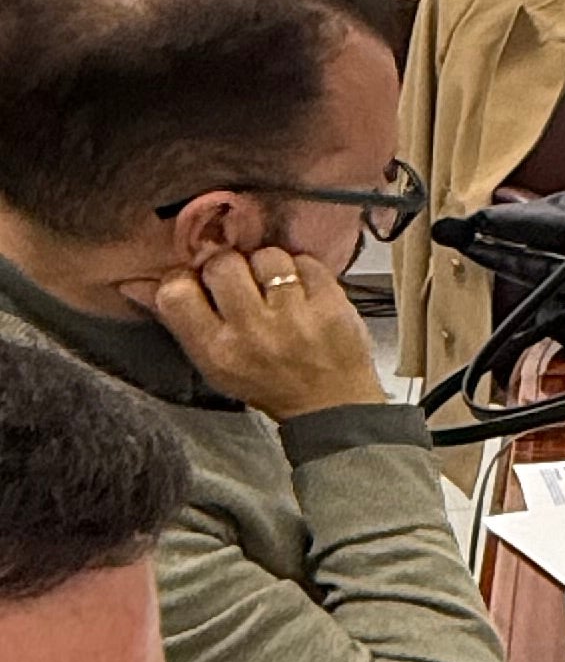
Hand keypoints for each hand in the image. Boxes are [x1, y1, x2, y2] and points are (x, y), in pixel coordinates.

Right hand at [143, 246, 384, 420]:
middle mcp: (252, 331)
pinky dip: (303, 270)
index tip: (197, 281)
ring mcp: (295, 316)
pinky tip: (303, 290)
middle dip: (229, 266)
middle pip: (222, 264)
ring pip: (266, 256)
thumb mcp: (215, 363)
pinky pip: (306, 261)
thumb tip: (135, 282)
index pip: (176, 291)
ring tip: (275, 287)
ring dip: (268, 265)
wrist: (330, 405)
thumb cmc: (265, 382)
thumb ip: (180, 320)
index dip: (184, 278)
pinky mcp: (331, 304)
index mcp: (216, 349)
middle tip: (240, 282)